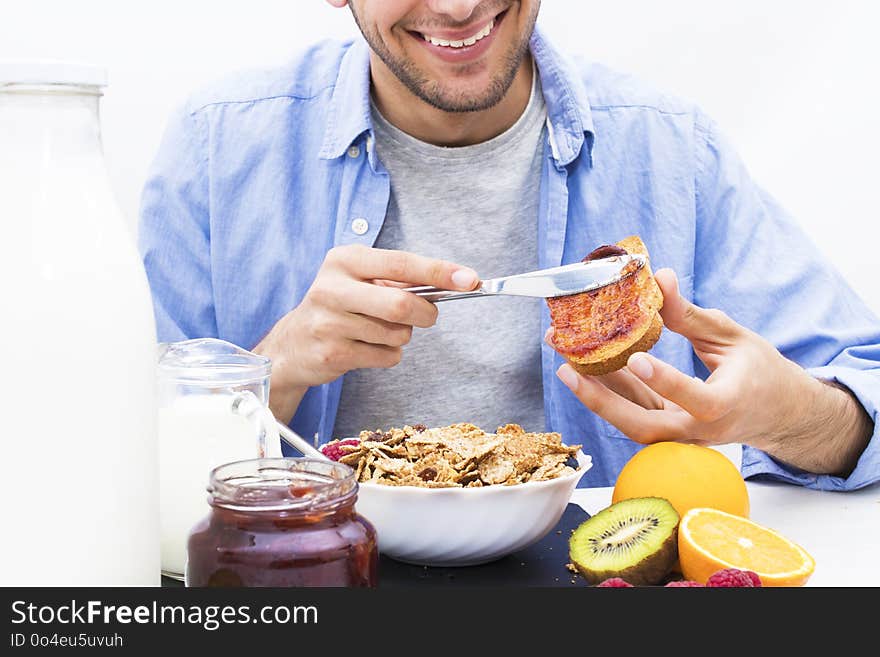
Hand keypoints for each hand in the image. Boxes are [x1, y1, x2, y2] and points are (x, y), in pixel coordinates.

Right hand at [255, 244, 477, 422]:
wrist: (291, 346)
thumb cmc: (338, 308)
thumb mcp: (360, 281)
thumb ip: (400, 279)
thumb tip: (455, 281)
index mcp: (344, 260)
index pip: (401, 263)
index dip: (440, 272)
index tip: (470, 279)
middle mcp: (332, 288)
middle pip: (402, 304)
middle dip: (425, 314)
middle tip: (427, 316)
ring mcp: (330, 322)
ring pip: (397, 334)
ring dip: (401, 337)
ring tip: (377, 332)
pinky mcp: (332, 352)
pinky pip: (386, 357)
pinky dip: (388, 354)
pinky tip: (366, 349)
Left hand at [554, 269, 871, 475]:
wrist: (779, 414)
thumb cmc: (761, 371)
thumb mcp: (733, 337)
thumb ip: (692, 315)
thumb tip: (660, 278)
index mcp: (726, 405)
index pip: (694, 397)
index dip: (665, 380)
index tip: (636, 358)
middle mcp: (699, 430)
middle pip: (644, 426)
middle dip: (601, 401)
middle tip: (567, 370)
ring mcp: (681, 435)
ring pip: (632, 424)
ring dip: (597, 398)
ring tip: (566, 367)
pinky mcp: (669, 430)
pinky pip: (634, 414)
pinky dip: (610, 394)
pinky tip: (586, 369)